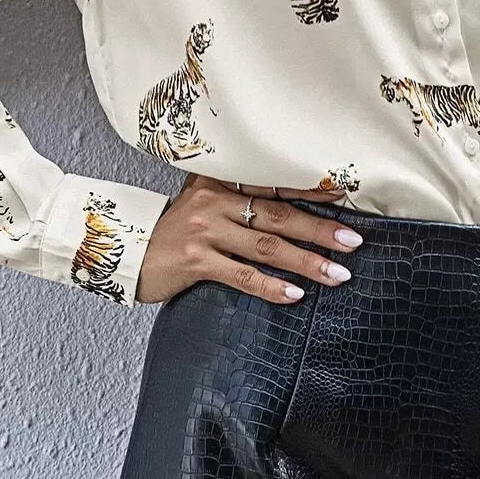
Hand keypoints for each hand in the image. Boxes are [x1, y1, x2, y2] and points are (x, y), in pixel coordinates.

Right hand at [135, 175, 362, 305]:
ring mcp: (204, 231)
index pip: (275, 186)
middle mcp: (214, 202)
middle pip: (279, 216)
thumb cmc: (173, 232)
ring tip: (337, 274)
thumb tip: (295, 214)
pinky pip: (242, 276)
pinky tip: (295, 295)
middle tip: (353, 242)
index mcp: (221, 183)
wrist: (126, 251)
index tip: (345, 197)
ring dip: (307, 262)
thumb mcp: (204, 206)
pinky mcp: (195, 261)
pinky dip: (271, 286)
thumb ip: (239, 203)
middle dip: (320, 230)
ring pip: (267, 247)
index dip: (312, 192)